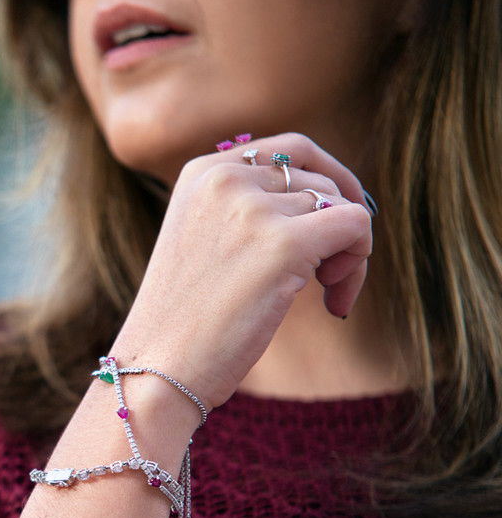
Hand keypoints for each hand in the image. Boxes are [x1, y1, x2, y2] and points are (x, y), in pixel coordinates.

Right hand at [110, 132, 373, 411]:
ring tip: (326, 297)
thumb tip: (331, 196)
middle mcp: (225, 178)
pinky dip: (359, 264)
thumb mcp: (203, 240)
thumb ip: (248, 208)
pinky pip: (357, 225)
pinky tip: (334, 302)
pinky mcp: (283, 243)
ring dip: (349, 255)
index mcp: (202, 172)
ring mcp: (252, 208)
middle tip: (326, 277)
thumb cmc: (184, 321)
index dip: (325, 184)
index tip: (329, 229)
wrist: (157, 368)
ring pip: (342, 205)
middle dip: (336, 226)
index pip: (290, 149)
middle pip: (320, 179)